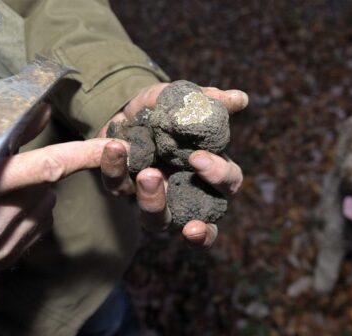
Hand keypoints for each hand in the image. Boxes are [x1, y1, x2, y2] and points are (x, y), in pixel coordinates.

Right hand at [0, 107, 127, 292]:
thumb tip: (39, 110)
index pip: (42, 169)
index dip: (81, 156)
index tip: (110, 145)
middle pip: (46, 189)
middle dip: (40, 171)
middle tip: (9, 165)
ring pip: (43, 211)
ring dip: (35, 193)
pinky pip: (34, 230)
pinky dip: (28, 214)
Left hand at [99, 83, 246, 247]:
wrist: (131, 106)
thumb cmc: (170, 109)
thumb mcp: (187, 98)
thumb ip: (210, 100)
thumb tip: (240, 98)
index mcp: (211, 173)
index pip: (228, 184)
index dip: (218, 176)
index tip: (198, 157)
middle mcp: (186, 194)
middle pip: (196, 222)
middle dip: (190, 214)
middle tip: (159, 178)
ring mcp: (154, 197)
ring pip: (156, 219)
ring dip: (152, 200)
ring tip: (147, 173)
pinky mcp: (123, 188)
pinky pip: (117, 186)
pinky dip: (113, 167)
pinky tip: (111, 147)